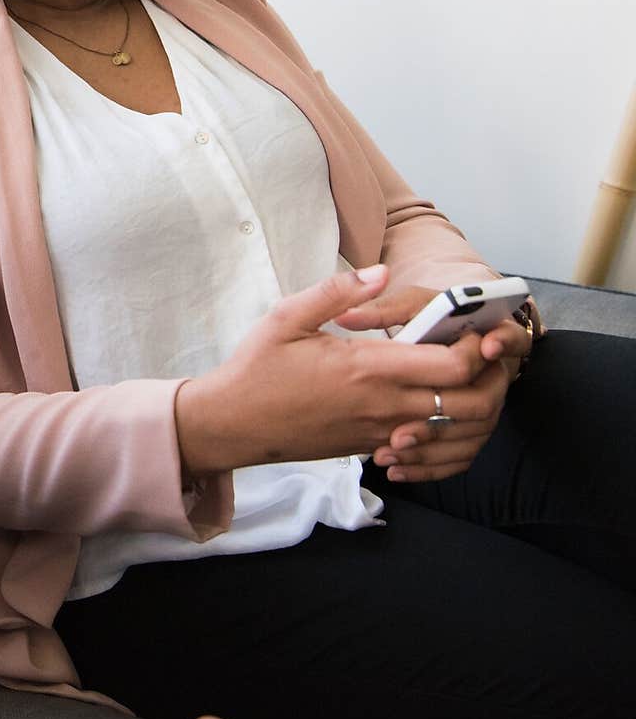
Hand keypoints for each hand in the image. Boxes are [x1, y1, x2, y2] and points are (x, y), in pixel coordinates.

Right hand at [175, 266, 495, 478]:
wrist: (232, 425)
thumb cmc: (258, 367)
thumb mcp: (288, 317)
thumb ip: (338, 293)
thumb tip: (382, 271)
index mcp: (368, 368)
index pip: (453, 366)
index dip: (477, 347)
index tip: (473, 326)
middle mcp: (382, 405)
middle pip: (466, 403)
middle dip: (486, 377)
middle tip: (479, 349)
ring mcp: (378, 431)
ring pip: (450, 428)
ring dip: (466, 402)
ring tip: (459, 371)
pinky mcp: (369, 446)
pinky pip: (422, 442)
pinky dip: (438, 425)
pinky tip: (423, 396)